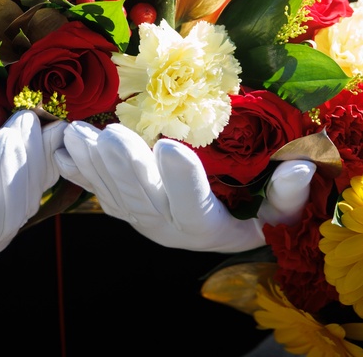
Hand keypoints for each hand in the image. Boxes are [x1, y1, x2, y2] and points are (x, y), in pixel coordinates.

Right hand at [0, 109, 65, 270]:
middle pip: (7, 213)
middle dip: (5, 171)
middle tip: (3, 137)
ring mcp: (15, 213)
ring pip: (32, 189)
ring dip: (30, 153)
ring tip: (23, 120)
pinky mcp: (32, 187)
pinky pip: (51, 170)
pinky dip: (53, 147)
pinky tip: (56, 124)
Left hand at [54, 121, 313, 252]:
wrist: (221, 230)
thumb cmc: (256, 211)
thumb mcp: (279, 210)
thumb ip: (287, 194)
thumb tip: (299, 168)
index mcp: (210, 226)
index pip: (195, 206)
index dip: (183, 180)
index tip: (171, 148)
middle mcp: (170, 226)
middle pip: (145, 197)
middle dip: (127, 165)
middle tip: (112, 135)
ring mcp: (142, 217)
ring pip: (114, 193)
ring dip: (94, 163)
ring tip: (77, 134)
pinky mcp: (123, 207)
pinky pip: (96, 191)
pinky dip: (79, 170)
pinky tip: (63, 147)